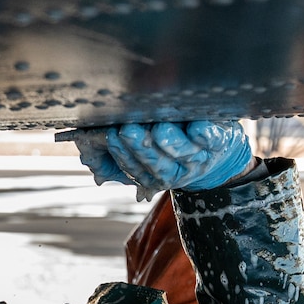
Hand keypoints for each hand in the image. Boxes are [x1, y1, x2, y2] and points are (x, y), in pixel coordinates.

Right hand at [58, 120, 254, 192]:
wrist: (219, 152)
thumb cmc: (172, 141)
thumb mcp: (141, 152)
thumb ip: (114, 150)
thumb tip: (84, 144)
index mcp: (155, 175)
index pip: (135, 168)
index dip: (122, 154)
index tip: (109, 135)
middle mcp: (177, 171)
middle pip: (157, 164)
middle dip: (141, 148)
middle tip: (127, 129)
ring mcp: (199, 157)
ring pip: (183, 153)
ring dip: (170, 143)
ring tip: (159, 128)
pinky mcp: (220, 141)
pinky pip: (212, 139)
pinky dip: (206, 134)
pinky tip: (198, 127)